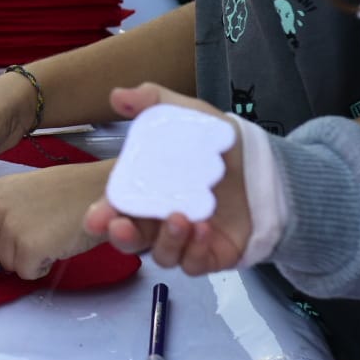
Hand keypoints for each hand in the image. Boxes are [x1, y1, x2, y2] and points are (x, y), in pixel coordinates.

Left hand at [0, 161, 110, 278]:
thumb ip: (6, 210)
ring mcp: (11, 227)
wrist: (102, 191)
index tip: (16, 238)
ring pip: (8, 265)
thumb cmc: (71, 191)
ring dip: (28, 260)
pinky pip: (27, 273)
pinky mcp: (29, 247)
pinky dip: (43, 268)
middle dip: (10, 254)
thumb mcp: (27, 190)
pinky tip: (57, 247)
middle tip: (37, 241)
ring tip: (51, 239)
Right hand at [82, 84, 251, 275]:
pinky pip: (193, 264)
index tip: (96, 217)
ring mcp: (183, 240)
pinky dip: (194, 250)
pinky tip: (204, 229)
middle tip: (123, 227)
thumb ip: (152, 102)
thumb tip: (117, 95)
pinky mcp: (209, 255)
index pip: (115, 209)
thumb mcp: (186, 115)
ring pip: (162, 255)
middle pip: (130, 240)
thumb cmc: (214, 143)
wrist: (263, 164)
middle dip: (122, 237)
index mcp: (144, 191)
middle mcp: (158, 220)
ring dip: (166, 240)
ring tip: (180, 218)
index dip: (101, 215)